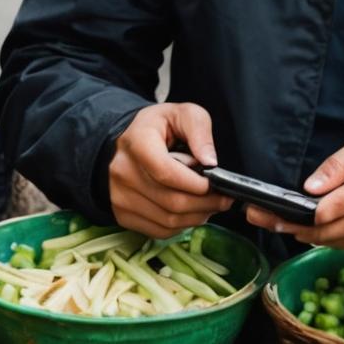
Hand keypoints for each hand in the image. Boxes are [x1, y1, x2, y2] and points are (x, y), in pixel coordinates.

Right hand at [107, 104, 232, 239]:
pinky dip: (181, 226)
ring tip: (210, 205)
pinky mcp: (122, 215)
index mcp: (137, 143)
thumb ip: (199, 131)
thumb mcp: (181, 113)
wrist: (123, 143)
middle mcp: (123, 172)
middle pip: (171, 201)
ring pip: (167, 220)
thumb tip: (210, 162)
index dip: (196, 184)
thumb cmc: (157, 127)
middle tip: (223, 199)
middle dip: (205, 204)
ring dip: (196, 217)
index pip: (167, 173)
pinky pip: (159, 231)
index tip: (216, 183)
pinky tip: (190, 213)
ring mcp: (120, 197)